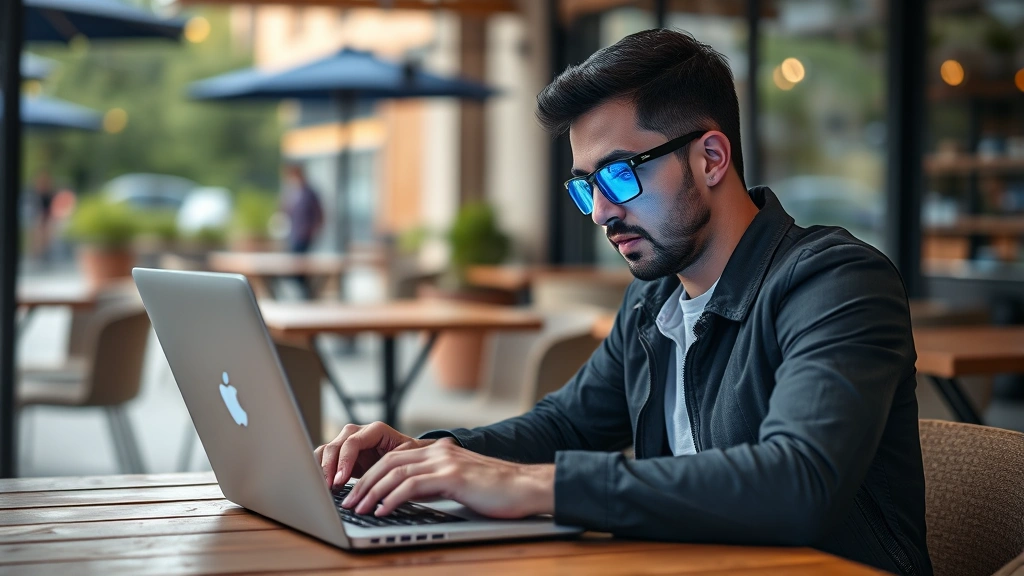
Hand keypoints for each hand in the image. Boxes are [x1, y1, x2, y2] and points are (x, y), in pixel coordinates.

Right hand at [314, 421, 439, 488]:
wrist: (407, 457)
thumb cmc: (408, 457)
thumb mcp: (405, 458)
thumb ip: (393, 465)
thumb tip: (383, 482)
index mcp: (375, 430)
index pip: (353, 442)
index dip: (345, 461)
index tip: (341, 479)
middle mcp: (358, 432)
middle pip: (336, 445)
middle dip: (330, 467)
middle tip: (330, 486)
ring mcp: (347, 442)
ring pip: (326, 450)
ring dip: (322, 468)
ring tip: (324, 487)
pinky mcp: (341, 454)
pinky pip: (323, 457)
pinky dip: (320, 469)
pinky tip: (322, 485)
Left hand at [340, 439, 554, 518]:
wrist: (526, 487)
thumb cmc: (496, 490)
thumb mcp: (459, 482)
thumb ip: (434, 482)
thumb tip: (406, 496)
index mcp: (438, 451)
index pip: (393, 458)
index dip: (370, 475)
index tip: (356, 493)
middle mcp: (438, 451)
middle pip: (388, 463)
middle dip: (364, 483)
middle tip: (349, 503)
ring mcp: (445, 462)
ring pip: (395, 473)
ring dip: (372, 493)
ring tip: (359, 510)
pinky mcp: (452, 476)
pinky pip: (412, 486)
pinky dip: (392, 499)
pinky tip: (382, 511)